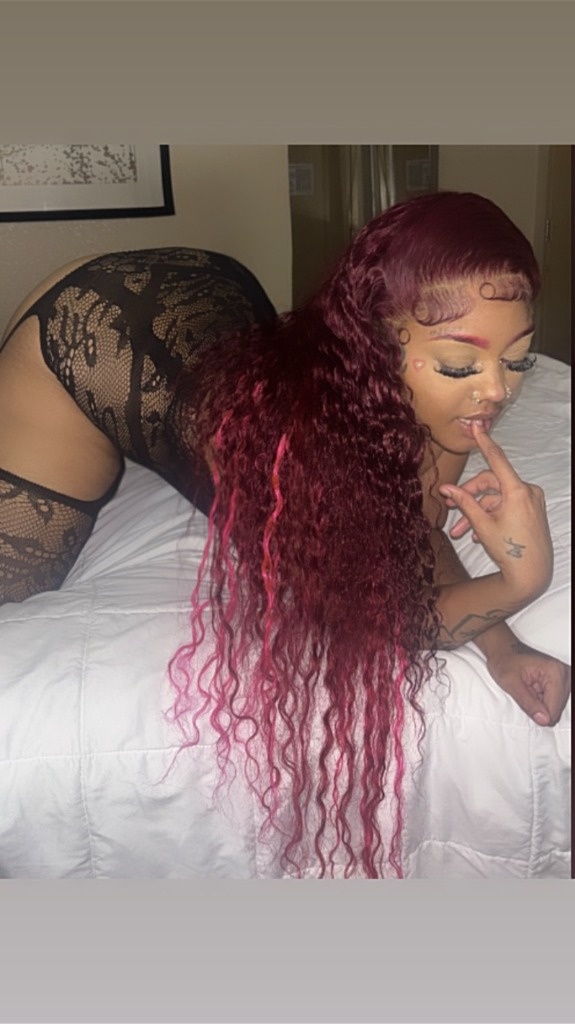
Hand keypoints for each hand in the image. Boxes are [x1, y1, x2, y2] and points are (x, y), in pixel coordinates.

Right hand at [439, 423, 552, 605]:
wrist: (532, 573)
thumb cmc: (509, 550)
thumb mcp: (482, 525)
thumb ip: (464, 503)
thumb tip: (446, 489)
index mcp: (517, 490)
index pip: (496, 459)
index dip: (484, 442)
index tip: (476, 426)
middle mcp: (527, 492)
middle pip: (490, 483)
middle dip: (468, 496)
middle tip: (450, 507)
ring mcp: (530, 501)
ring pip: (495, 499)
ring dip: (475, 512)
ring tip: (458, 531)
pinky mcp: (531, 511)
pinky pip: (505, 507)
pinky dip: (489, 516)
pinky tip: (474, 534)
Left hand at [486, 641, 570, 726]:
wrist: (503, 649)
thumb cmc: (504, 661)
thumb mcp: (510, 683)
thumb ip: (528, 703)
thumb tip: (544, 720)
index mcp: (555, 673)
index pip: (554, 710)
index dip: (536, 713)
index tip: (524, 699)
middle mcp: (564, 674)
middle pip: (556, 710)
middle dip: (538, 707)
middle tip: (526, 692)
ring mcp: (563, 677)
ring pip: (555, 707)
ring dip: (539, 704)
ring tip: (529, 689)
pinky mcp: (559, 681)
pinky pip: (553, 701)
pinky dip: (541, 700)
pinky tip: (532, 689)